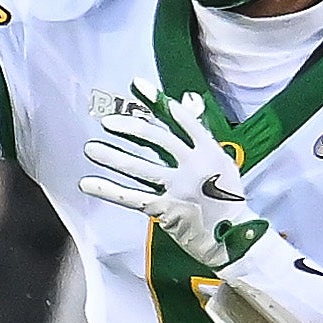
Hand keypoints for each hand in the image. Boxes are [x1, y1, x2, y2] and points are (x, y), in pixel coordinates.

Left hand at [80, 82, 266, 269]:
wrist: (235, 236)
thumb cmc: (226, 196)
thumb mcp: (221, 161)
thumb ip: (200, 134)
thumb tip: (187, 101)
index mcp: (209, 150)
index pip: (179, 119)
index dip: (156, 101)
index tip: (136, 85)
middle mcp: (194, 166)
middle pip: (156, 139)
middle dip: (129, 128)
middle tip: (108, 122)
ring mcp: (179, 189)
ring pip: (139, 168)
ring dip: (112, 157)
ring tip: (90, 148)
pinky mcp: (166, 209)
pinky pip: (132, 197)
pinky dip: (108, 190)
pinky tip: (88, 182)